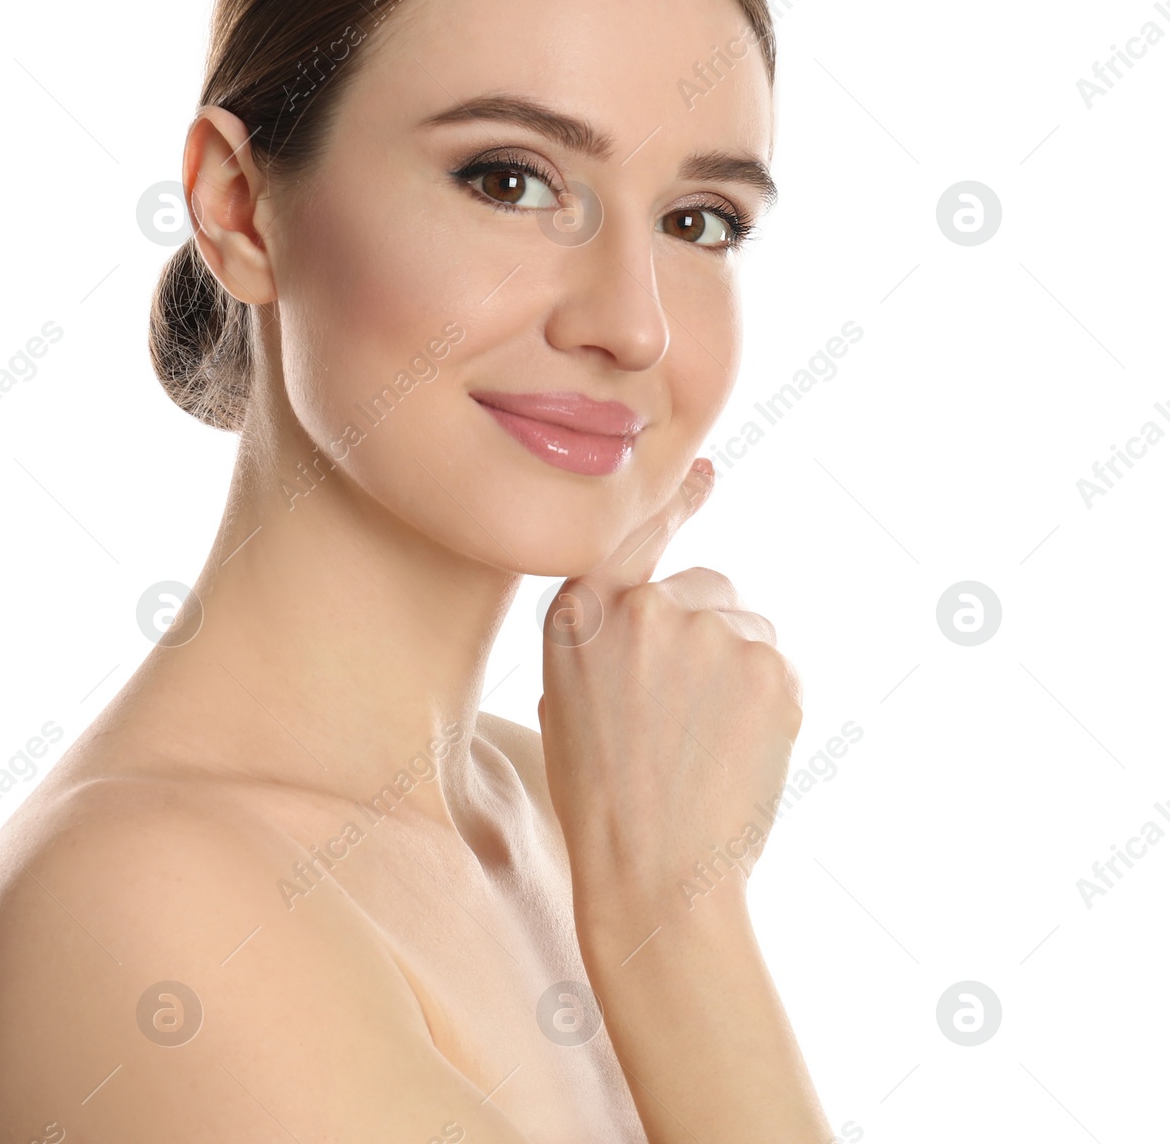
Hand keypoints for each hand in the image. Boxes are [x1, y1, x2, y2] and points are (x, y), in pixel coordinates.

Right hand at [537, 458, 802, 937]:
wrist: (653, 877)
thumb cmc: (602, 801)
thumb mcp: (565, 699)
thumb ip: (604, 639)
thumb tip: (663, 611)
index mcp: (581, 612)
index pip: (633, 531)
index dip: (674, 499)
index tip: (706, 469)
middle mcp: (646, 606)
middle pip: (708, 590)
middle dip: (708, 636)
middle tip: (687, 715)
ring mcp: (711, 632)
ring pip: (751, 631)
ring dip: (740, 673)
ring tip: (706, 744)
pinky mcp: (770, 666)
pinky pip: (782, 670)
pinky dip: (771, 707)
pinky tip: (738, 754)